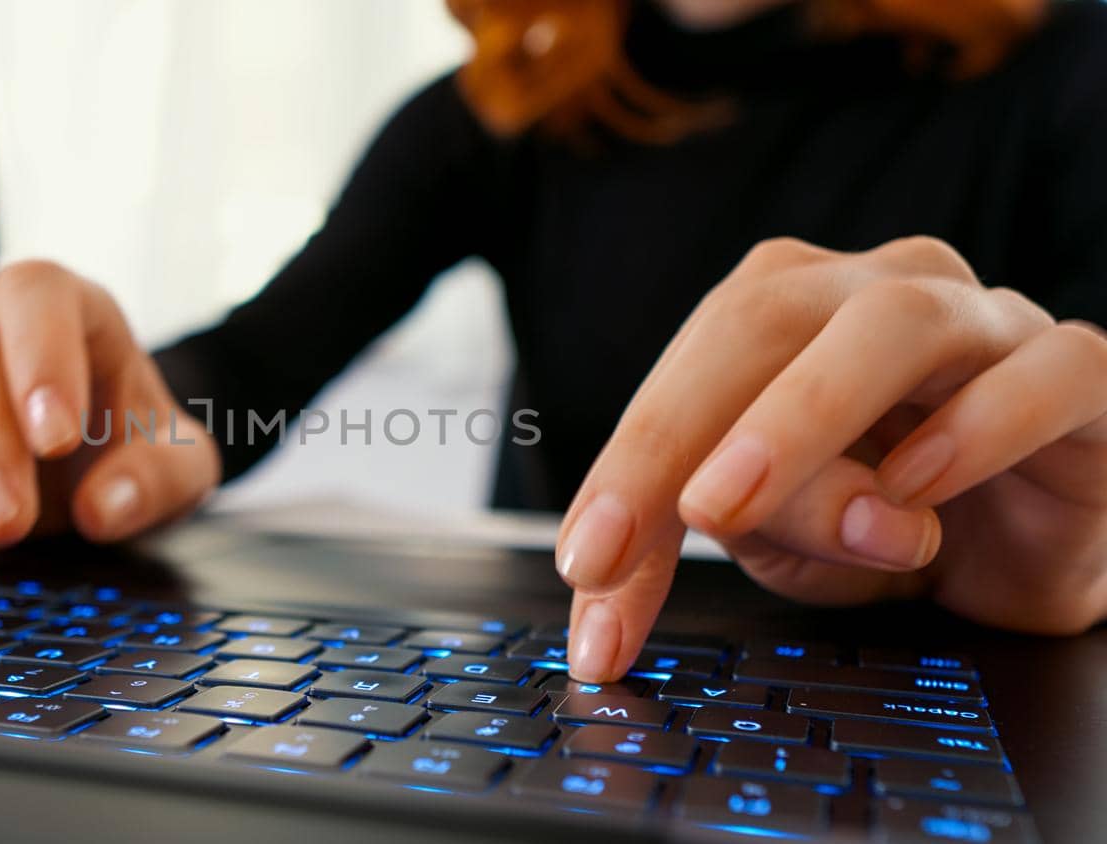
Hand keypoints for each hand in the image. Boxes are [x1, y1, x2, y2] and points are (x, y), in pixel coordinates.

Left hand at [555, 236, 1106, 680]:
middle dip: (684, 429)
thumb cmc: (888, 515)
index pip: (682, 375)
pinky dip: (976, 425)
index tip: (586, 566)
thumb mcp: (785, 537)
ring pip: (892, 323)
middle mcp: (871, 293)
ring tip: (742, 505)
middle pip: (761, 320)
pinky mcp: (1080, 372)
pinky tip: (919, 486)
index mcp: (779, 314)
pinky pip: (1041, 372)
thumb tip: (715, 514)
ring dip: (804, 416)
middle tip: (657, 523)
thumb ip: (746, 522)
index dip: (624, 470)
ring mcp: (982, 321)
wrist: (1029, 542)